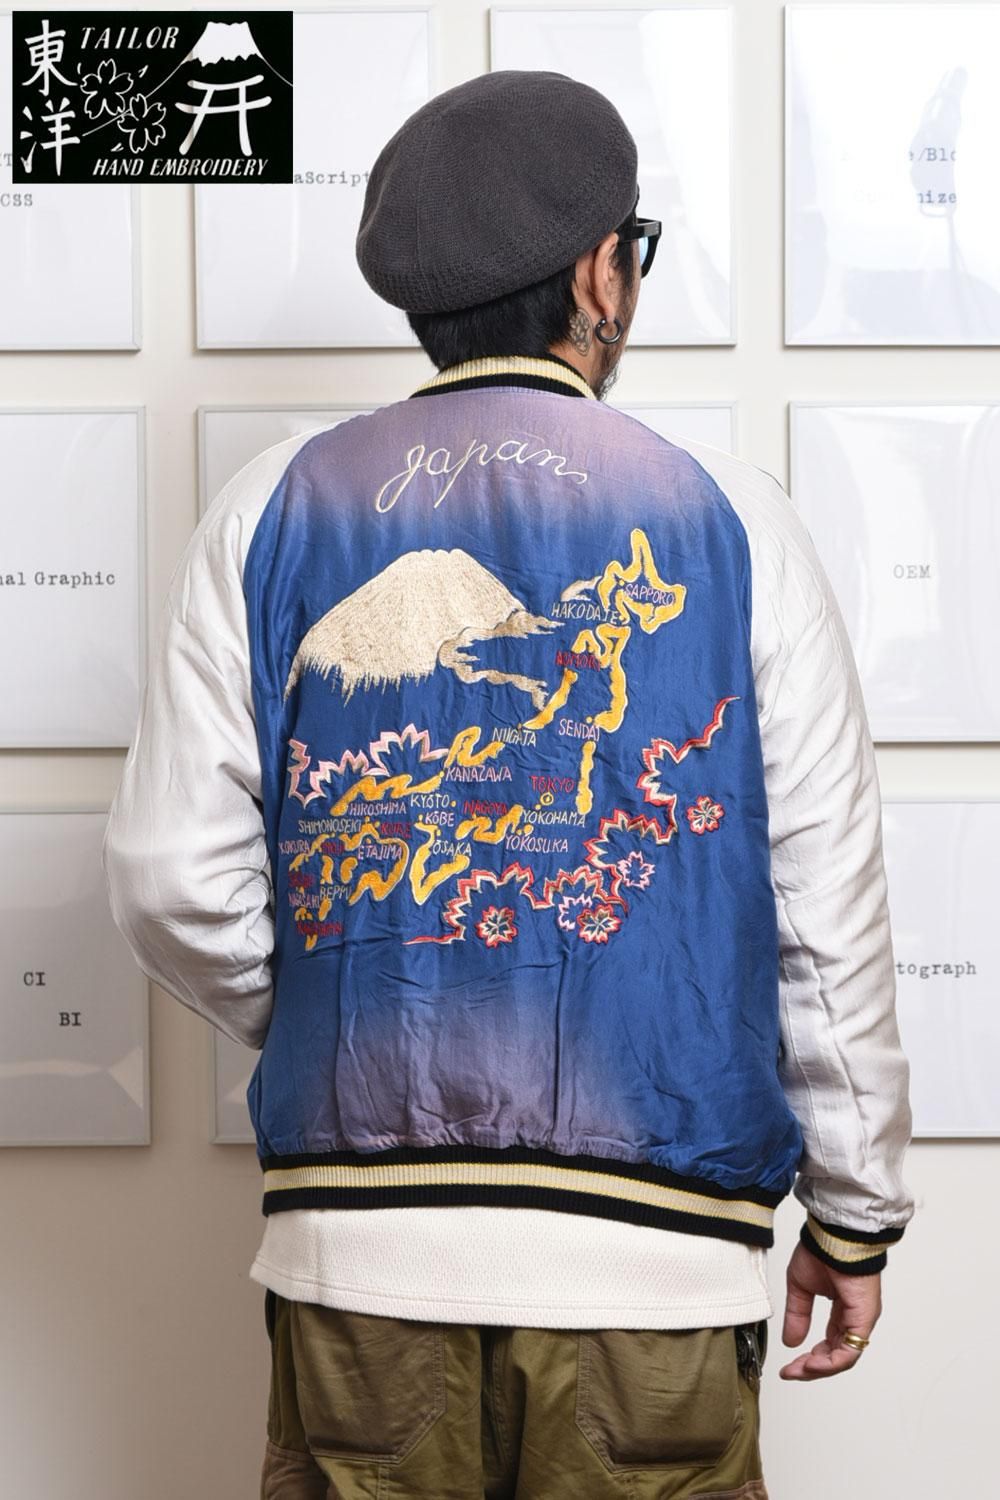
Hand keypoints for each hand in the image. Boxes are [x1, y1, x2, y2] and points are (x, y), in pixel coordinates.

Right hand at [779, 1240, 881, 1380]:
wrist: (835, 1236)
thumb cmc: (823, 1251)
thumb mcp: (800, 1288)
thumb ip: (798, 1315)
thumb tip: (791, 1341)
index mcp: (842, 1310)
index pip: (828, 1344)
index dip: (809, 1358)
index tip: (790, 1364)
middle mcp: (854, 1318)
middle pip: (835, 1355)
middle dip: (811, 1367)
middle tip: (792, 1372)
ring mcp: (861, 1320)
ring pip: (843, 1358)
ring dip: (819, 1368)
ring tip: (799, 1369)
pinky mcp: (864, 1320)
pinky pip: (849, 1351)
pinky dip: (831, 1362)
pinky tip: (813, 1363)